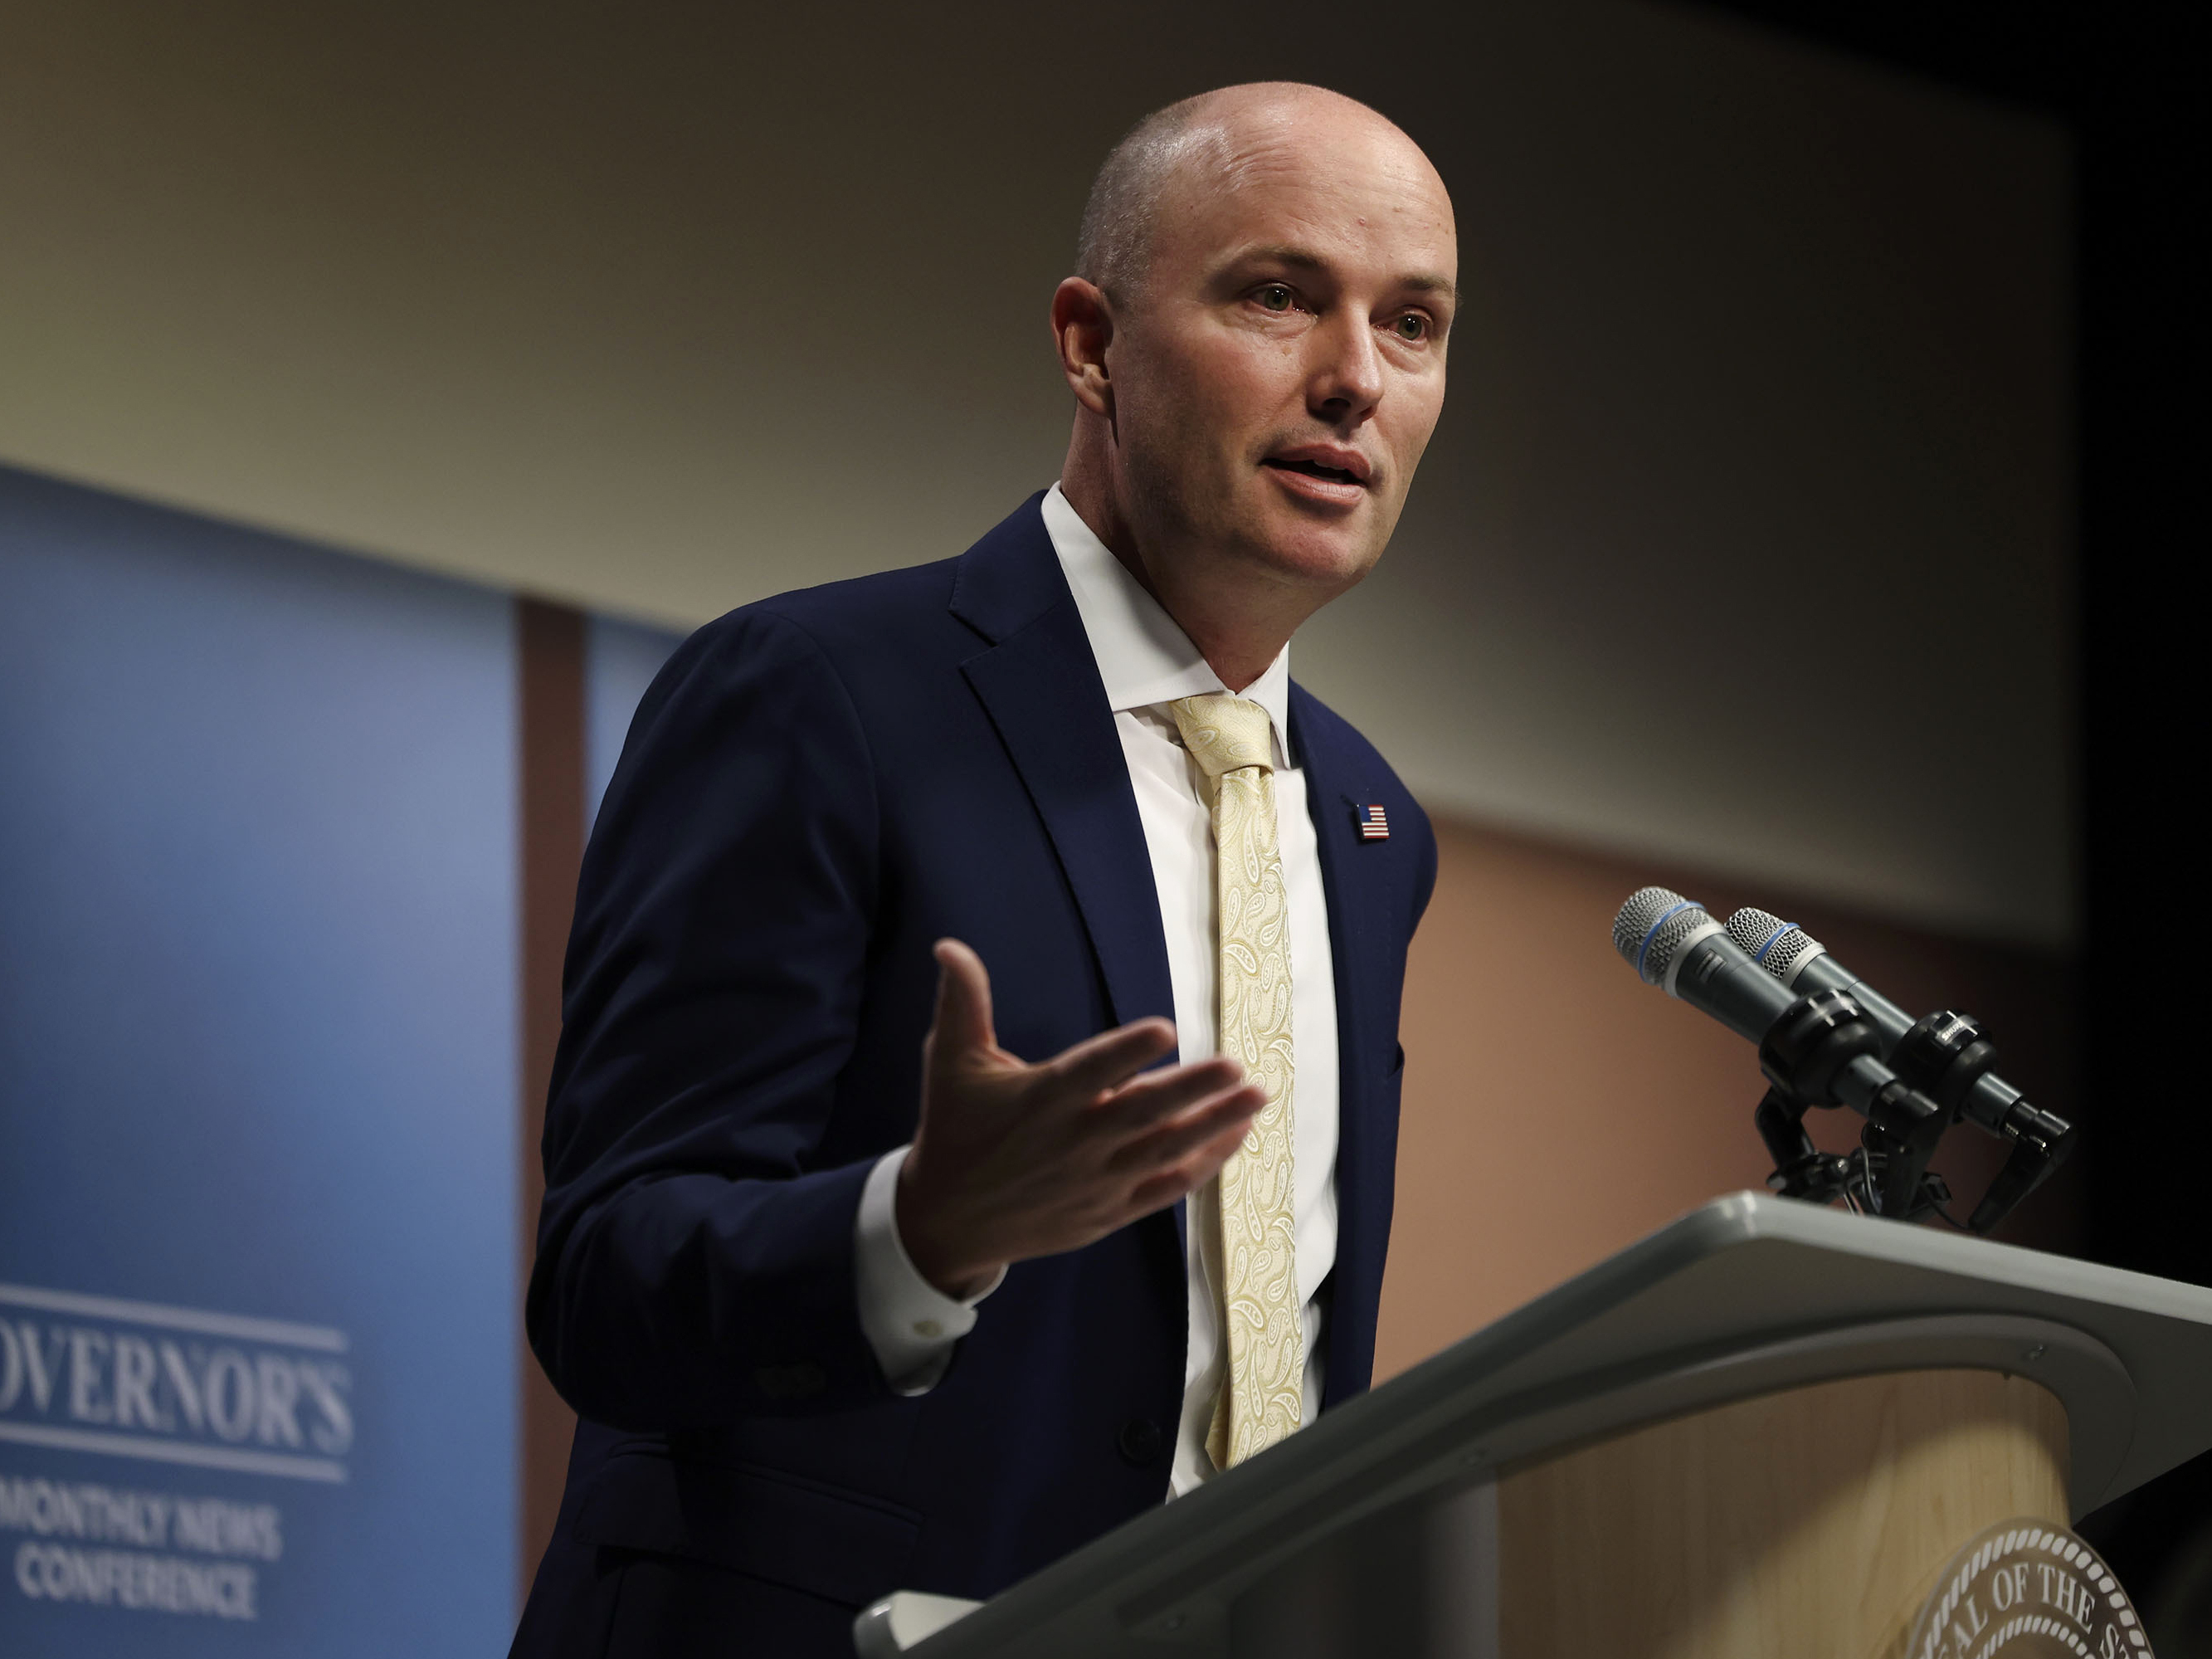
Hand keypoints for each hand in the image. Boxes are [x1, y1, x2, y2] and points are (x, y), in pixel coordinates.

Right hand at [895, 939, 1262, 1299]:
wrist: (947, 1224)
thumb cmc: (953, 1131)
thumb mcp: (949, 1063)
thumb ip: (962, 1003)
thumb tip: (949, 945)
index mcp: (1039, 1100)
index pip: (1089, 1071)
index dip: (1126, 1051)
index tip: (1165, 1028)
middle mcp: (1072, 1142)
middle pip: (1141, 1114)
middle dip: (1192, 1091)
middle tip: (1237, 1067)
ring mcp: (1095, 1182)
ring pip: (1164, 1152)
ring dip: (1213, 1126)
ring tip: (1255, 1097)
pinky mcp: (1107, 1212)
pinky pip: (1165, 1190)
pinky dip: (1202, 1167)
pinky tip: (1233, 1139)